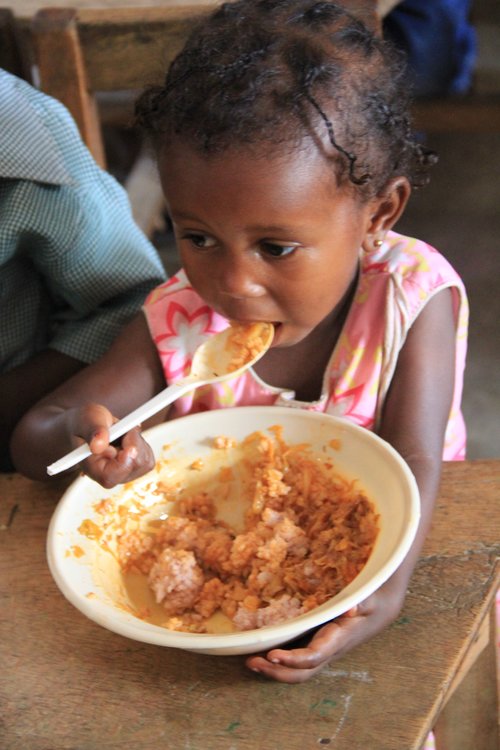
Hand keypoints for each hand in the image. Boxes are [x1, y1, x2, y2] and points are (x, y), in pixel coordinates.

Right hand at [68, 403, 155, 487]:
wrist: (90, 424)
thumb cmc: (86, 423)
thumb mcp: (88, 418)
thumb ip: (94, 431)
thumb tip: (98, 446)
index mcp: (91, 468)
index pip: (110, 477)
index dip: (123, 463)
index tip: (129, 447)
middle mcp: (109, 475)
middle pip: (134, 466)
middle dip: (132, 442)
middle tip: (119, 429)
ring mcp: (123, 474)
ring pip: (145, 460)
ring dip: (136, 440)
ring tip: (119, 434)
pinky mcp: (135, 468)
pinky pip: (148, 456)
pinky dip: (140, 442)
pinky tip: (126, 438)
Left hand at [245, 576, 404, 682]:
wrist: (380, 609)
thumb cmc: (371, 601)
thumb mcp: (368, 598)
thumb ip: (361, 602)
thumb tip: (351, 609)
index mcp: (337, 640)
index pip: (314, 657)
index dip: (294, 660)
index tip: (273, 655)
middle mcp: (329, 651)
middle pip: (302, 673)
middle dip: (278, 672)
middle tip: (253, 662)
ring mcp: (323, 652)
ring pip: (298, 671)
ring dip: (275, 671)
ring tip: (251, 662)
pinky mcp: (318, 646)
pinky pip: (298, 661)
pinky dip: (279, 662)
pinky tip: (261, 654)